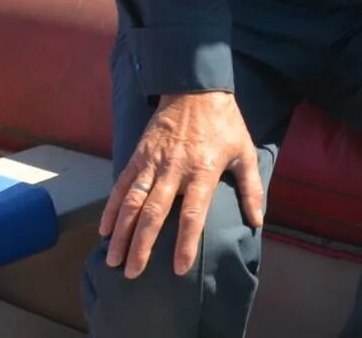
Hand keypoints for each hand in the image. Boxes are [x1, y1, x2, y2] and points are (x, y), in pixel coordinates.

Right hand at [100, 90, 264, 278]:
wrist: (196, 88)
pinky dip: (111, 207)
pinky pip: (122, 184)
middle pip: (155, 213)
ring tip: (112, 258)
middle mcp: (175, 169)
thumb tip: (257, 220)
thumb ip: (251, 188)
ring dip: (120, 232)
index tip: (179, 269)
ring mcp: (153, 162)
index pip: (194, 214)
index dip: (186, 243)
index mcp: (203, 171)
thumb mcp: (244, 152)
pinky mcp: (139, 155)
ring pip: (132, 202)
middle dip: (142, 245)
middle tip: (132, 272)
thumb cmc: (225, 123)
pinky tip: (104, 229)